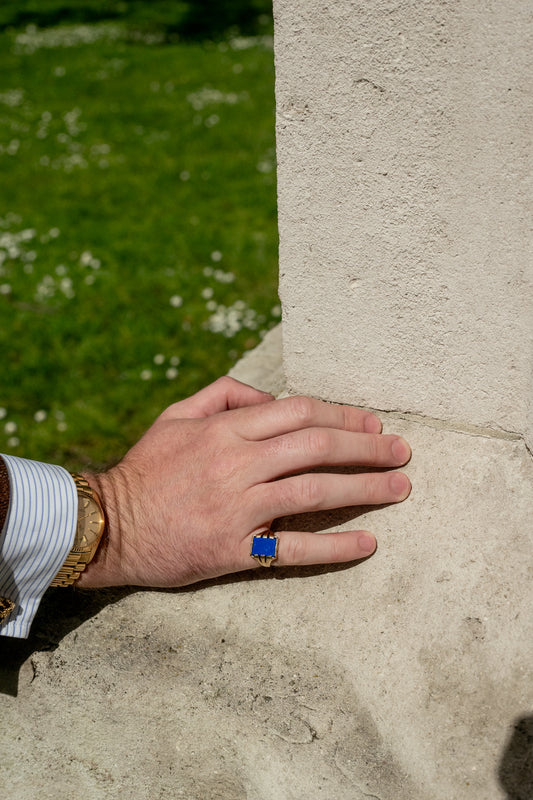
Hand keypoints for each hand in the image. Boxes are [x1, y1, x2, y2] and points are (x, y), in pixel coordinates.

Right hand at [77, 377, 410, 587]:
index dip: (342, 416)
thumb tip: (271, 398)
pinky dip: (335, 546)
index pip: (299, 412)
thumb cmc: (147, 468)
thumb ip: (223, 395)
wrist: (108, 525)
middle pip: (316, 447)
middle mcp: (237, 464)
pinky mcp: (235, 549)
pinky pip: (294, 547)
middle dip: (367, 448)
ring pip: (314, 491)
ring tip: (400, 489)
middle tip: (403, 452)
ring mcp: (238, 508)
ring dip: (365, 489)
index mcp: (225, 429)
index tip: (372, 424)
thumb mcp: (175, 415)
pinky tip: (368, 543)